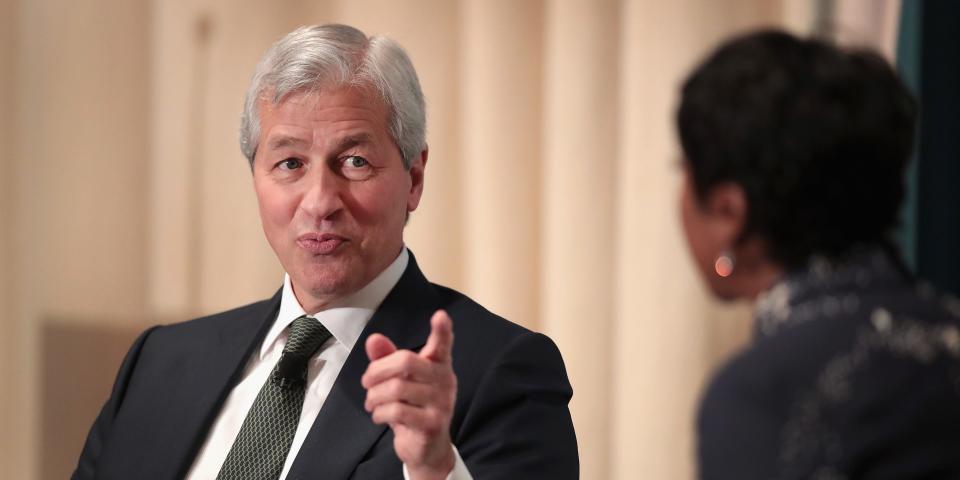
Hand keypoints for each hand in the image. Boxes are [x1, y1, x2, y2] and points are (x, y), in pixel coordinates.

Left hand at [362, 310, 456, 479]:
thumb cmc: (413, 409)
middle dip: (377, 370)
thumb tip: (374, 339)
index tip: (440, 315)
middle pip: (406, 361)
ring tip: (371, 402)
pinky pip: (398, 410)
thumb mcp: (399, 382)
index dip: (442, 330)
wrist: (426, 449)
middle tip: (366, 381)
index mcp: (438, 366)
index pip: (442, 345)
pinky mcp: (433, 424)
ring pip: (397, 387)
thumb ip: (387, 359)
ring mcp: (441, 403)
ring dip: (374, 396)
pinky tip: (379, 416)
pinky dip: (380, 413)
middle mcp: (445, 381)